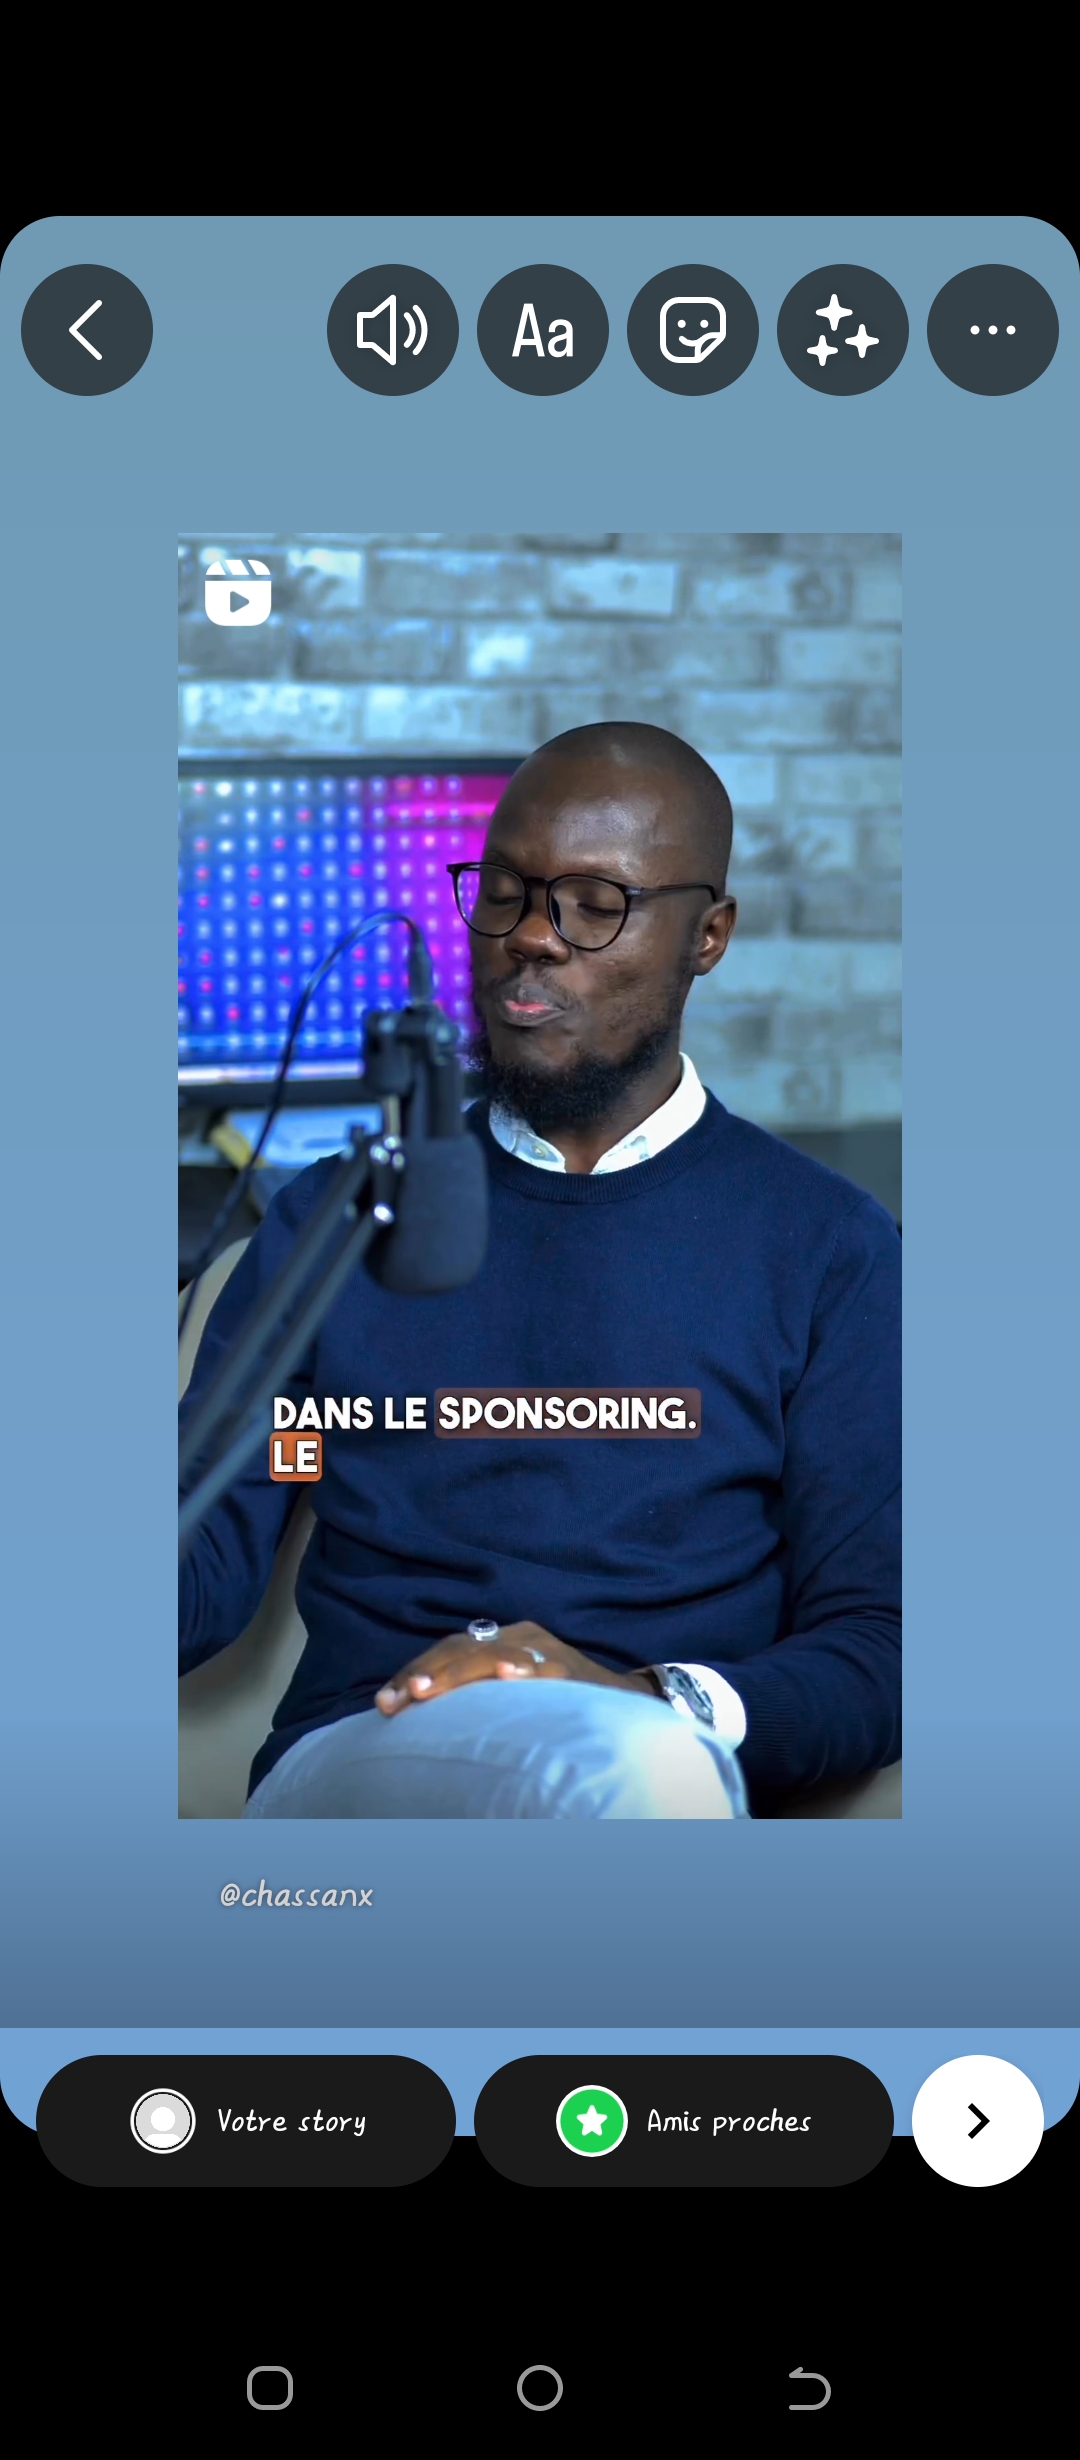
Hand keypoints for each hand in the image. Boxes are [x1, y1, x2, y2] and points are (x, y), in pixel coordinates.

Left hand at [374, 1622, 656, 1715]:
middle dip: (426, 1674)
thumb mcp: (514, 1699)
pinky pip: (544, 1668)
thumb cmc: (559, 1709)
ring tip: (426, 1691)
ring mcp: (546, 1650)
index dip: (415, 1673)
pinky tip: (508, 1674)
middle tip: (395, 1701)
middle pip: (463, 1647)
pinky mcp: (571, 1669)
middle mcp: (522, 1637)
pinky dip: (523, 1667)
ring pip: (493, 1653)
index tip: (384, 1702)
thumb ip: (478, 1704)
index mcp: (503, 1640)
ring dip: (457, 1673)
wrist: (627, 1706)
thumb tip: (421, 1727)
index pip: (448, 1649)